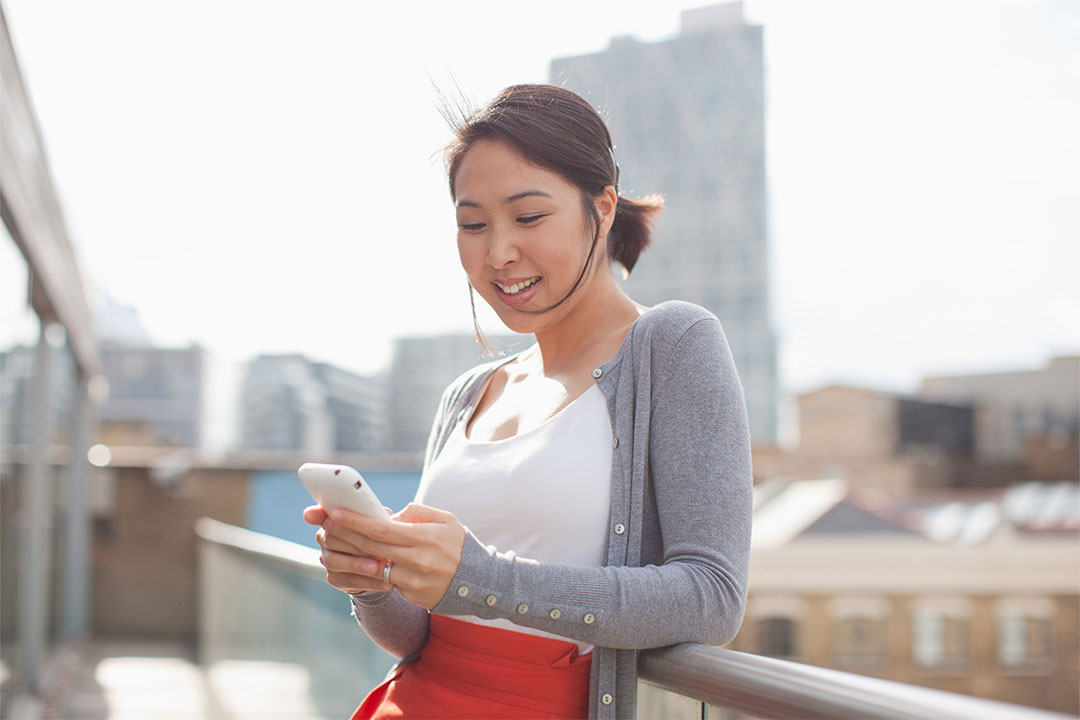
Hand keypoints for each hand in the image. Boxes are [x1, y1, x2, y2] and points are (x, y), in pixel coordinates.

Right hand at [303, 505, 392, 593]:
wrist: (380, 562)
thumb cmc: (379, 534)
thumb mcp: (381, 521)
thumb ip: (379, 516)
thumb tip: (388, 515)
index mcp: (334, 520)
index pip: (320, 514)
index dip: (316, 514)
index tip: (316, 516)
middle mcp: (326, 539)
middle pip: (330, 539)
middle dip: (351, 542)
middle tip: (369, 545)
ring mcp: (328, 559)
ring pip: (336, 562)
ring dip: (357, 565)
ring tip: (376, 567)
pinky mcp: (336, 579)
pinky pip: (350, 582)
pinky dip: (369, 583)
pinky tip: (386, 583)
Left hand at [308, 502, 466, 609]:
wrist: (481, 582)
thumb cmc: (460, 545)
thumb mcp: (445, 520)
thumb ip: (416, 512)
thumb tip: (388, 515)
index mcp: (424, 538)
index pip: (380, 529)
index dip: (355, 521)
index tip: (335, 513)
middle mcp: (417, 561)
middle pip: (371, 548)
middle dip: (345, 535)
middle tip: (326, 524)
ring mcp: (413, 582)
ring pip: (374, 567)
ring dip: (353, 556)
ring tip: (337, 544)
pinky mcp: (413, 596)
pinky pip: (387, 581)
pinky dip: (373, 571)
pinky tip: (361, 562)